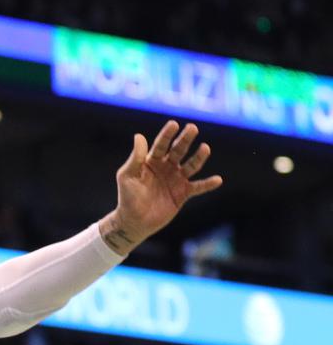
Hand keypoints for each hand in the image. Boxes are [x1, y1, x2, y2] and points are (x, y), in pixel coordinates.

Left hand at [109, 120, 222, 246]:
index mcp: (151, 161)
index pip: (160, 145)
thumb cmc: (127, 197)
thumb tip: (139, 136)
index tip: (174, 124)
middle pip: (178, 151)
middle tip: (192, 128)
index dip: (167, 135)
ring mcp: (176, 180)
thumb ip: (135, 158)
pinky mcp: (183, 194)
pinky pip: (198, 187)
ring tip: (205, 148)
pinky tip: (217, 180)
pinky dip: (208, 184)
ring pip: (190, 165)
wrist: (134, 221)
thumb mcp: (127, 176)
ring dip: (198, 157)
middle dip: (185, 139)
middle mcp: (166, 167)